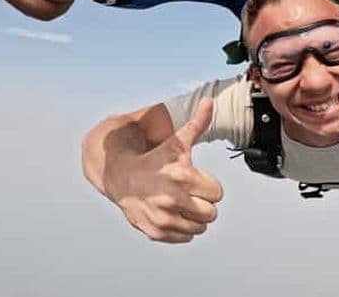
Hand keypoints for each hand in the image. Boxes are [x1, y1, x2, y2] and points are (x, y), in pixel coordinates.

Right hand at [104, 98, 223, 242]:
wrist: (120, 175)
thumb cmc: (153, 157)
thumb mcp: (176, 141)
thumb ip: (198, 123)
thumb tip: (209, 101)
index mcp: (183, 177)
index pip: (218, 193)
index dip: (208, 185)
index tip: (194, 180)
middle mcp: (173, 199)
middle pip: (211, 213)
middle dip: (203, 202)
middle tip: (187, 192)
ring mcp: (163, 218)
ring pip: (200, 227)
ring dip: (194, 217)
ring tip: (179, 202)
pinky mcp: (156, 232)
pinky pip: (185, 237)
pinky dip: (181, 229)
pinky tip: (170, 213)